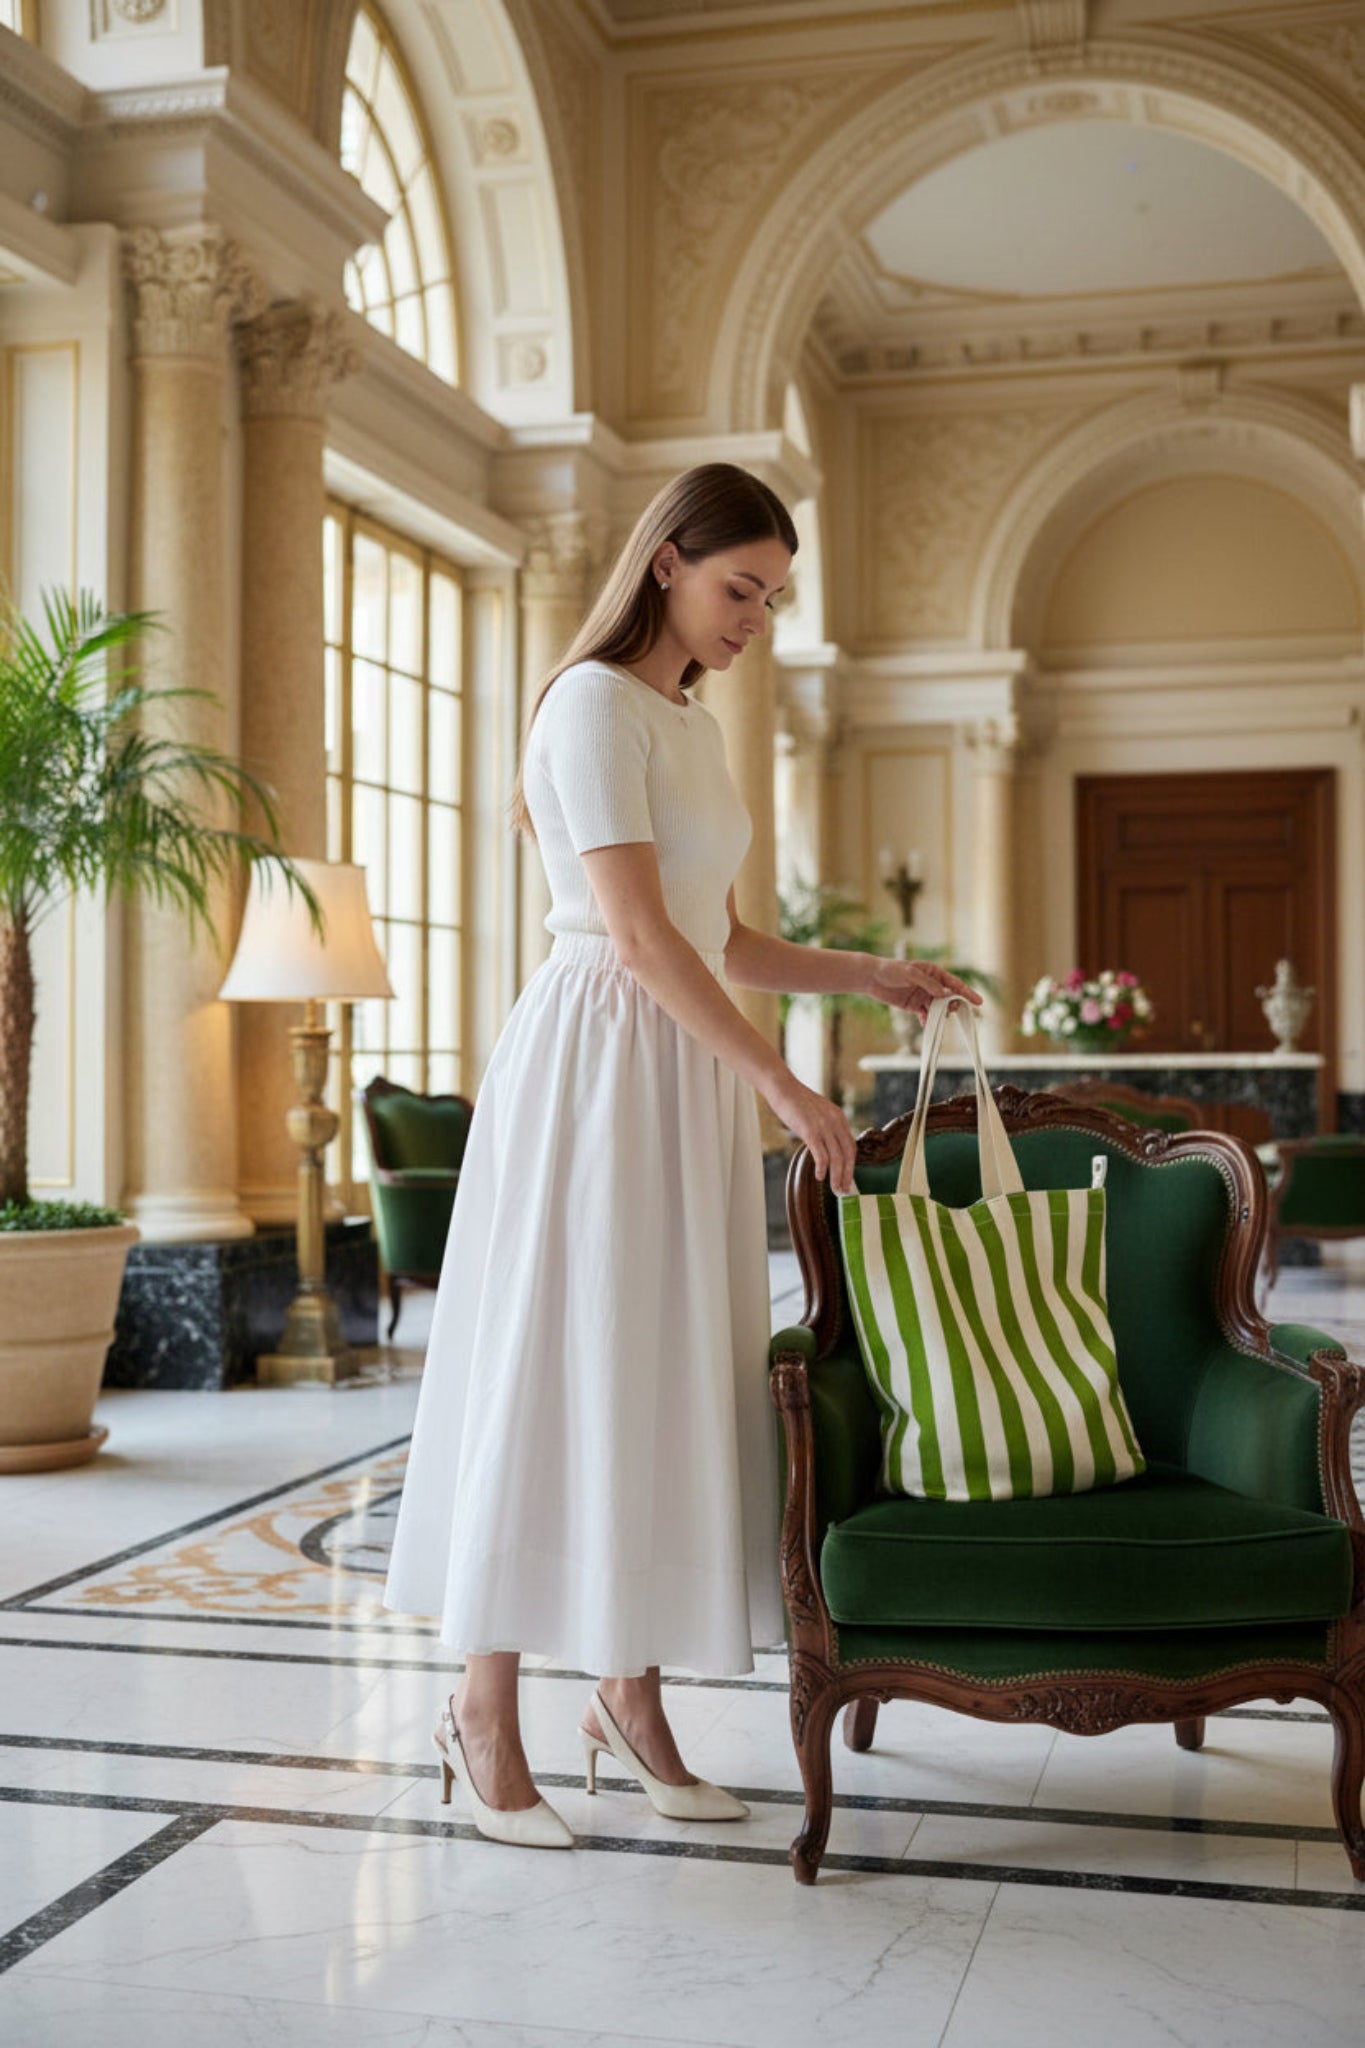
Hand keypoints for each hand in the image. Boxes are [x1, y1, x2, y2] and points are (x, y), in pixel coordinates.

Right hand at [763, 1069, 856, 1198]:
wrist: (783, 1087)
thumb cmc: (796, 1101)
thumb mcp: (818, 1112)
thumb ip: (826, 1126)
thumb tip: (828, 1145)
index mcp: (839, 1117)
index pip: (851, 1146)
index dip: (851, 1165)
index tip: (848, 1179)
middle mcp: (835, 1122)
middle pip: (848, 1155)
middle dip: (847, 1175)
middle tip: (843, 1190)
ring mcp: (823, 1126)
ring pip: (836, 1158)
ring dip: (836, 1176)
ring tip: (834, 1189)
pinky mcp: (810, 1131)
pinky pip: (821, 1155)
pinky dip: (822, 1169)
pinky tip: (820, 1177)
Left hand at [865, 956, 982, 1023]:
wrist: (872, 978)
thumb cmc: (891, 970)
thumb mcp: (910, 973)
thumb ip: (928, 984)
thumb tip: (945, 994)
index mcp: (934, 972)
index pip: (955, 983)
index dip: (968, 993)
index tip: (979, 1002)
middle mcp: (932, 985)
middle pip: (949, 998)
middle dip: (952, 1005)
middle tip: (949, 1011)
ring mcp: (924, 996)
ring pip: (939, 1008)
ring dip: (940, 1015)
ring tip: (936, 1018)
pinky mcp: (915, 1006)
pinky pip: (926, 1015)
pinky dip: (927, 1020)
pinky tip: (924, 1023)